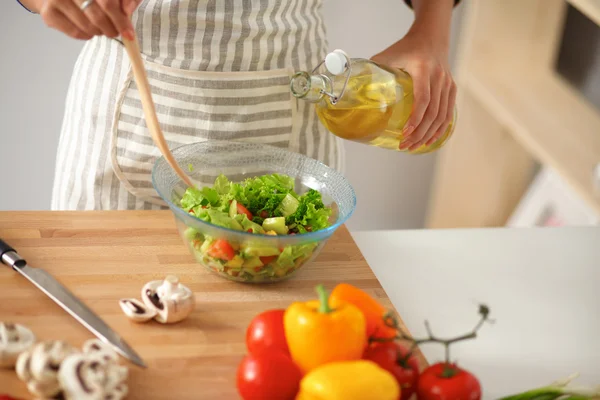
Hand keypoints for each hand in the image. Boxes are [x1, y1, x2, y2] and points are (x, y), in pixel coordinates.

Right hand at [32, 0, 139, 39]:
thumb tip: (127, 11)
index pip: (108, 3)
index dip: (120, 20)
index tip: (129, 33)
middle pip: (97, 17)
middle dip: (111, 29)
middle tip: (114, 32)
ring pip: (87, 27)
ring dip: (99, 32)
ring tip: (100, 28)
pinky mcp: (48, 13)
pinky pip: (75, 32)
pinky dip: (86, 35)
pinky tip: (88, 29)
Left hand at [371, 2, 455, 150]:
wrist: (431, 35)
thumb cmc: (406, 47)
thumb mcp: (388, 55)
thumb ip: (373, 69)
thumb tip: (353, 88)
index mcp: (423, 69)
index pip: (423, 98)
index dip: (415, 118)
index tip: (404, 132)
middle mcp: (438, 77)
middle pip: (432, 113)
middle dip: (419, 133)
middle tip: (405, 145)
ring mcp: (447, 84)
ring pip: (442, 116)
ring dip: (428, 134)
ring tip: (414, 147)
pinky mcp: (451, 89)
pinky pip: (448, 113)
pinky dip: (440, 129)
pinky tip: (430, 139)